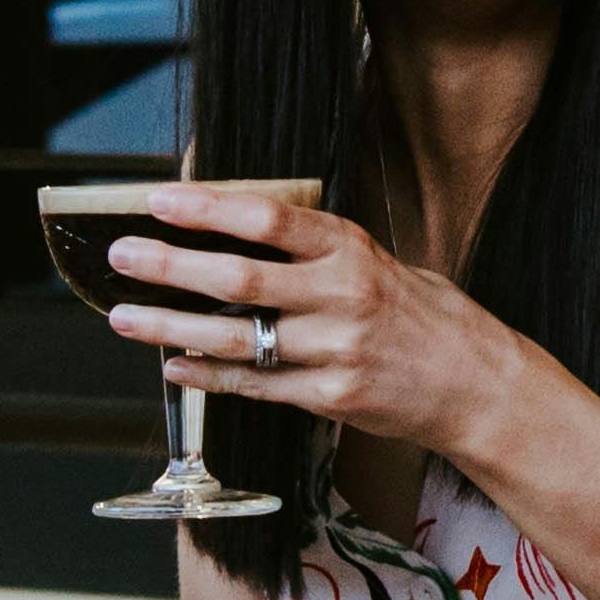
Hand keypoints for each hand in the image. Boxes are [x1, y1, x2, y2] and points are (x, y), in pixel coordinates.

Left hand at [117, 190, 546, 473]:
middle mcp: (341, 297)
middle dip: (170, 265)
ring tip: (124, 316)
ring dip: (169, 326)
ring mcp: (333, 351)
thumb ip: (319, 253)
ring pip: (233, 338)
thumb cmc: (427, 319)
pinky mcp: (329, 398)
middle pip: (238, 277)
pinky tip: (171, 366)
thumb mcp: (383, 264)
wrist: (478, 386)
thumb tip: (243, 231)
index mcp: (352, 250)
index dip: (208, 207)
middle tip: (121, 255)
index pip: (269, 218)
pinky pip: (253, 385)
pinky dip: (206, 377)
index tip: (158, 200)